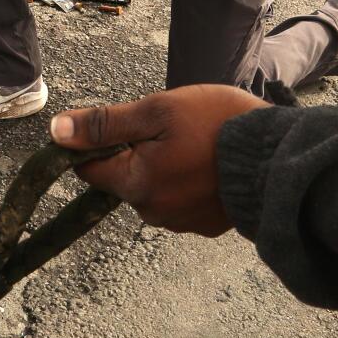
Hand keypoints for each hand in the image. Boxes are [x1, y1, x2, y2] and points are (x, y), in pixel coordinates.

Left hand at [49, 85, 267, 235]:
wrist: (280, 156)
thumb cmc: (218, 126)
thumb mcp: (157, 111)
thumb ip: (105, 124)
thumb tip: (57, 132)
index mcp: (135, 185)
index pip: (89, 169)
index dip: (97, 143)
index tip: (123, 123)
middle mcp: (153, 212)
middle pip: (124, 178)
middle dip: (137, 153)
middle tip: (173, 128)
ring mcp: (182, 222)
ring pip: (154, 189)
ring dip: (165, 168)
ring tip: (199, 143)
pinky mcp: (208, 226)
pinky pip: (182, 200)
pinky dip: (189, 182)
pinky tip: (212, 163)